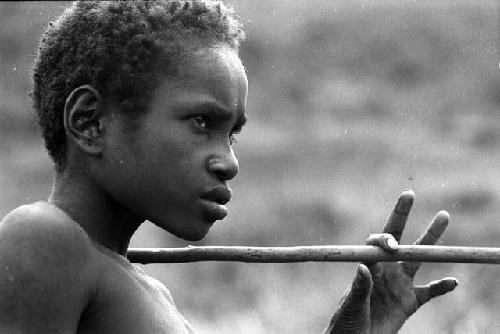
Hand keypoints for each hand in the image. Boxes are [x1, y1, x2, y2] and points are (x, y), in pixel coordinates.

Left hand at [323, 190, 457, 333]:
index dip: (384, 239)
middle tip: (409, 194)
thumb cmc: (346, 323)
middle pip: (399, 240)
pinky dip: (442, 287)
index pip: (377, 244)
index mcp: (369, 268)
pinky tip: (453, 281)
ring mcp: (399, 285)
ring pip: (418, 258)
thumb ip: (359, 288)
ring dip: (431, 241)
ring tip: (443, 216)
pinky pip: (430, 292)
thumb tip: (363, 267)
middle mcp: (385, 271)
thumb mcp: (351, 306)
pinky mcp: (410, 302)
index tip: (390, 245)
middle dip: (404, 217)